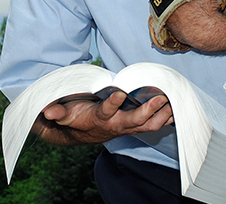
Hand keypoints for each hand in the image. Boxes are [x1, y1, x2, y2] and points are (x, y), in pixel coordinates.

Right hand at [32, 90, 173, 145]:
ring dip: (162, 114)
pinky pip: (156, 123)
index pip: (107, 112)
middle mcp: (118, 125)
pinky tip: (178, 106)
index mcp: (101, 119)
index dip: (113, 104)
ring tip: (174, 100)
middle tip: (160, 97)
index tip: (119, 92)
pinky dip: (167, 116)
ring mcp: (130, 127)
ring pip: (150, 124)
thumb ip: (58, 113)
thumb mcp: (67, 114)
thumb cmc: (78, 118)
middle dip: (148, 110)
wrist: (87, 133)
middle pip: (136, 121)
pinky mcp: (138, 125)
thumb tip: (46, 111)